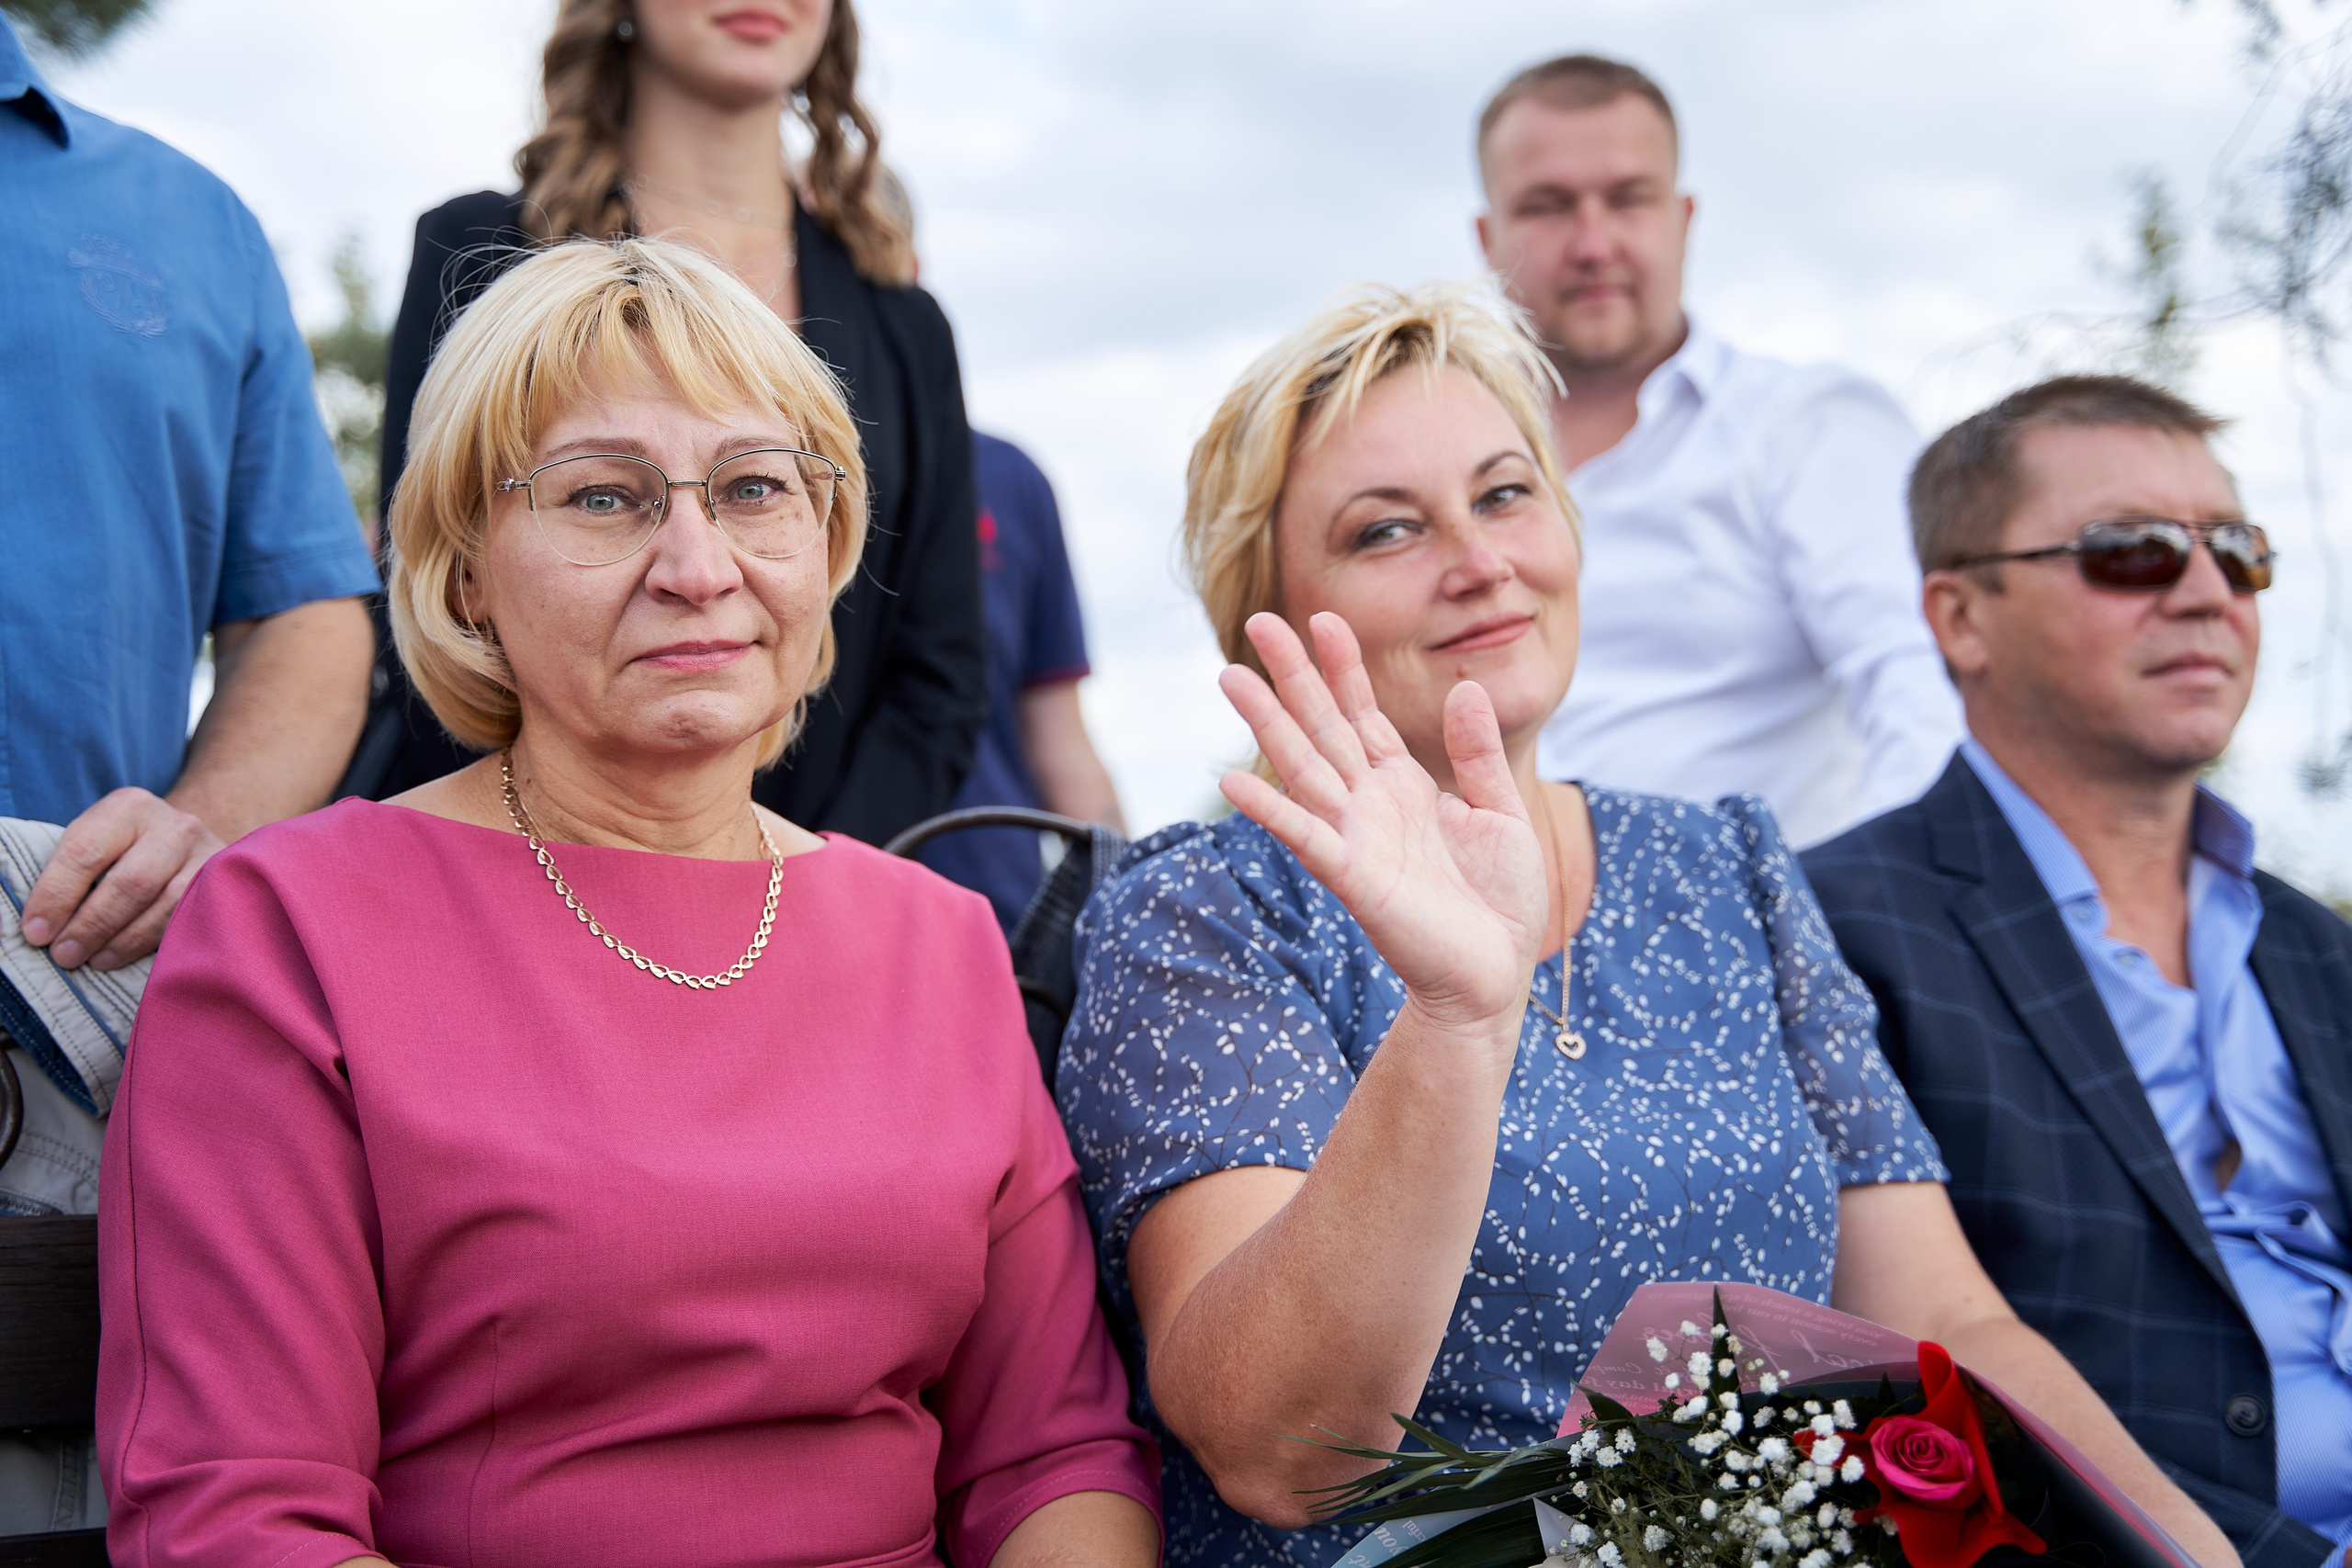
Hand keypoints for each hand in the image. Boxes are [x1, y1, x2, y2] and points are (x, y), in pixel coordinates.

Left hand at [20, 788, 222, 969]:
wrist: (190, 842)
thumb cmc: (129, 850)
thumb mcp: (101, 841)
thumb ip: (75, 870)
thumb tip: (40, 924)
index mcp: (128, 807)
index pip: (84, 852)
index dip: (56, 896)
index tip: (36, 933)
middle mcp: (173, 825)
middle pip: (129, 882)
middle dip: (91, 924)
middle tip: (65, 955)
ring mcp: (207, 854)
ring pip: (166, 904)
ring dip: (124, 940)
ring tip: (96, 961)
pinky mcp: (226, 883)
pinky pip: (191, 918)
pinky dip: (157, 942)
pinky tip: (132, 957)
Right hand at [1218, 612, 1545, 1029]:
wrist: (1495, 975)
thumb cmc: (1498, 903)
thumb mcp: (1501, 814)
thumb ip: (1478, 754)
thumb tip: (1465, 687)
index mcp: (1403, 786)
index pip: (1363, 713)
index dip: (1344, 666)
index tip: (1324, 617)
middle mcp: (1369, 804)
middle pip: (1321, 726)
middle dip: (1293, 674)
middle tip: (1259, 620)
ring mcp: (1356, 838)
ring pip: (1303, 767)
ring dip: (1266, 723)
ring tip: (1230, 675)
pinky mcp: (1354, 878)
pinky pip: (1306, 837)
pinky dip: (1270, 810)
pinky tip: (1231, 780)